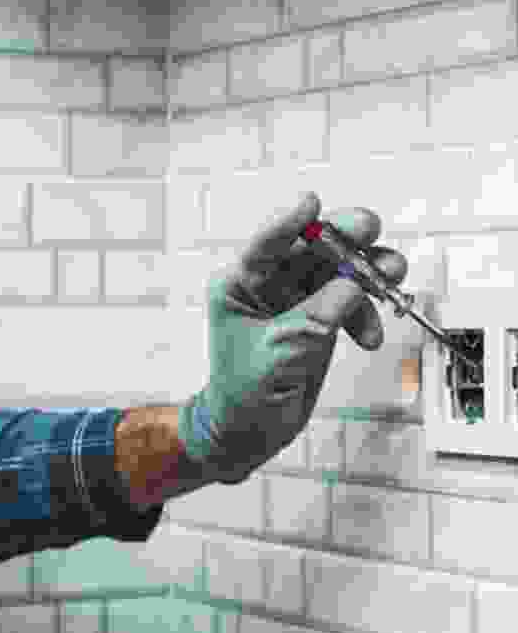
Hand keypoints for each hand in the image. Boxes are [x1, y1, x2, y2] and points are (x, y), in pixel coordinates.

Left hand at [178, 192, 407, 484]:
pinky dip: (367, 312)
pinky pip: (351, 299)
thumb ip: (317, 316)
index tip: (313, 202)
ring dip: (368, 271)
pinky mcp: (319, 316)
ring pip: (339, 269)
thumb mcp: (280, 352)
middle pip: (312, 248)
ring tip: (392, 277)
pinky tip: (370, 334)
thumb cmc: (244, 394)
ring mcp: (297, 299)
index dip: (291, 220)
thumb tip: (352, 286)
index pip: (266, 243)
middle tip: (370, 231)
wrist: (249, 430)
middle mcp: (268, 285)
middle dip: (345, 237)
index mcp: (239, 285)